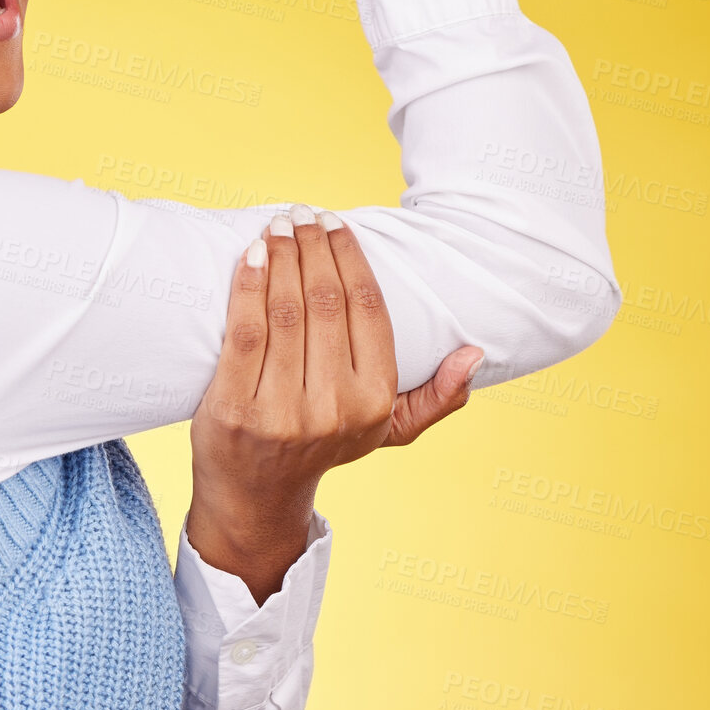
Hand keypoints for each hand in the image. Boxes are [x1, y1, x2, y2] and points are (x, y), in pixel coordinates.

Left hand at [184, 206, 480, 600]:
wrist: (255, 496)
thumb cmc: (321, 446)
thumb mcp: (386, 431)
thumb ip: (435, 399)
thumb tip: (475, 353)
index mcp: (373, 403)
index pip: (367, 309)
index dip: (350, 257)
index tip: (336, 223)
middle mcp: (332, 408)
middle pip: (323, 301)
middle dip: (312, 246)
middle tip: (301, 213)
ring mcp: (281, 411)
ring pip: (284, 311)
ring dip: (281, 256)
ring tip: (278, 225)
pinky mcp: (233, 409)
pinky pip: (244, 332)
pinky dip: (247, 285)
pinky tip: (251, 255)